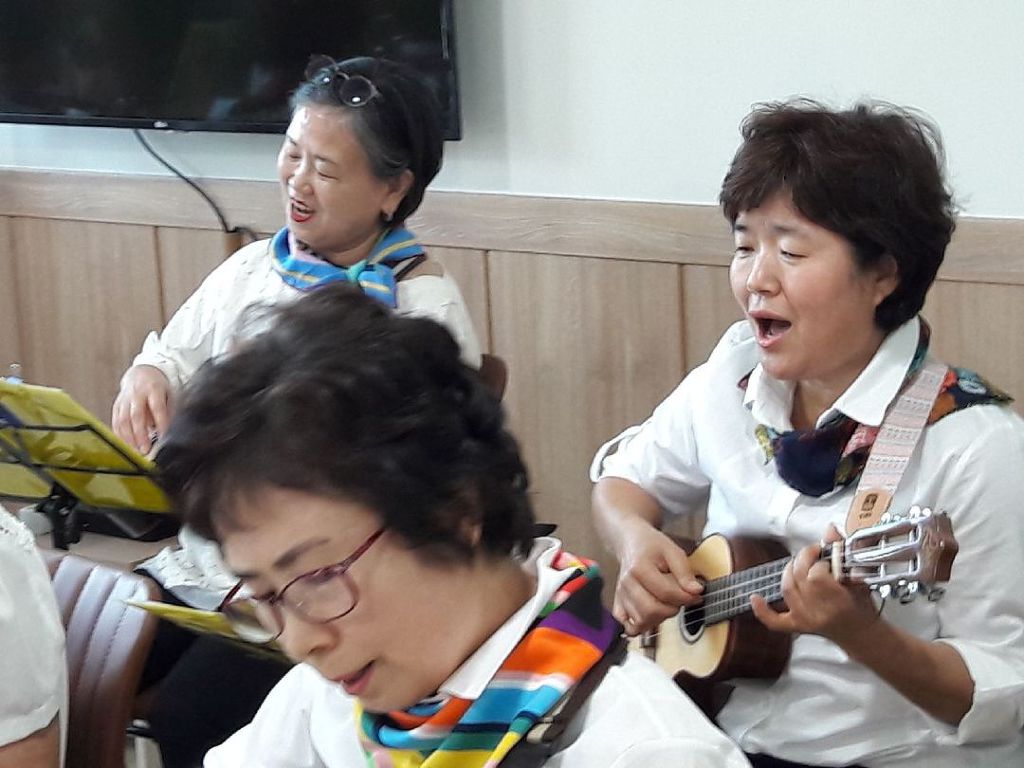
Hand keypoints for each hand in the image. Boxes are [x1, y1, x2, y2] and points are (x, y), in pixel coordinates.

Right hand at [111, 365, 172, 453]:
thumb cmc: (158, 386)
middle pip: (136, 415)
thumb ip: (168, 411)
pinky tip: (124, 444)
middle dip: (140, 434)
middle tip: (145, 449)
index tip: (163, 436)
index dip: (160, 423)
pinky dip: (119, 434)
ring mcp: (124, 399)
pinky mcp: (116, 404)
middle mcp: (136, 393)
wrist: (141, 372)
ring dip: (128, 438)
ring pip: (123, 420)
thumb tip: (168, 431)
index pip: (157, 407)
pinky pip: (115, 421)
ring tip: (135, 450)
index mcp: (153, 388)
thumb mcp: (168, 394)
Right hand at [613, 522, 703, 635]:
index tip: (697, 594)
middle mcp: (627, 584)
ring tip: (667, 604)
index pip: (665, 593)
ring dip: (660, 618)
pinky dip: (642, 626)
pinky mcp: (618, 605)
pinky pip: (629, 627)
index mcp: (639, 568)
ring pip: (642, 621)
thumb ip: (685, 572)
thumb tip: (696, 591)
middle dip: (673, 609)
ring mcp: (621, 596)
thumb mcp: (672, 551)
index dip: (686, 597)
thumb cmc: (652, 546)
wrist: (630, 543)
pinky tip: (653, 615)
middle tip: (681, 600)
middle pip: (652, 610)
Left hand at [750, 525, 879, 647]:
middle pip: (799, 579)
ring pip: (787, 590)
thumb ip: (842, 551)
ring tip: (799, 563)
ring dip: (789, 572)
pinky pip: (775, 621)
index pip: (816, 576)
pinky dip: (763, 610)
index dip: (818, 563)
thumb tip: (830, 529)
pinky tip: (755, 597)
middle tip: (813, 553)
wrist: (862, 635)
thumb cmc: (863, 607)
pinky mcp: (798, 626)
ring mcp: (806, 620)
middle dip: (804, 560)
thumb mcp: (860, 578)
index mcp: (839, 601)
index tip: (827, 557)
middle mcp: (820, 612)